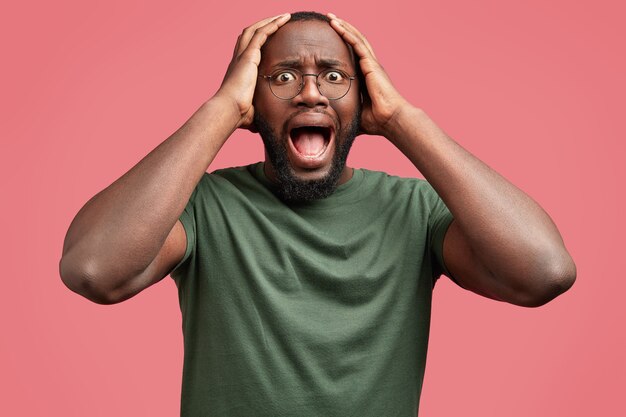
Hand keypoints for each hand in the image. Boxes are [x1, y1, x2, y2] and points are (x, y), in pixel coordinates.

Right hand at [214, 13, 290, 130]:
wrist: (228, 111)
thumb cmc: (237, 115)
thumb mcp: (249, 113)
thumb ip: (255, 115)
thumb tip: (258, 127)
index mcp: (239, 71)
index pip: (248, 49)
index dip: (259, 41)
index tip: (271, 38)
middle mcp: (239, 60)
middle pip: (250, 34)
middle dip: (264, 25)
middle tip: (279, 20)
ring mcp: (243, 56)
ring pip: (255, 30)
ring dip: (270, 21)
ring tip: (284, 16)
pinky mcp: (248, 56)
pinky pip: (261, 34)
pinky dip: (272, 25)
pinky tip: (283, 20)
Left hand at [327, 13, 411, 137]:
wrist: (390, 120)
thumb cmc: (377, 121)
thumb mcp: (355, 114)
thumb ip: (345, 114)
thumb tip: (333, 124)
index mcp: (366, 76)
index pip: (353, 55)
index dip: (343, 44)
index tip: (331, 37)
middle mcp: (370, 67)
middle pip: (355, 42)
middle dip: (343, 30)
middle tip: (330, 20)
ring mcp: (372, 64)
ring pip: (356, 39)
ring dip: (343, 27)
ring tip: (331, 17)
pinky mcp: (371, 65)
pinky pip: (358, 45)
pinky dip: (347, 34)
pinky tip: (337, 25)